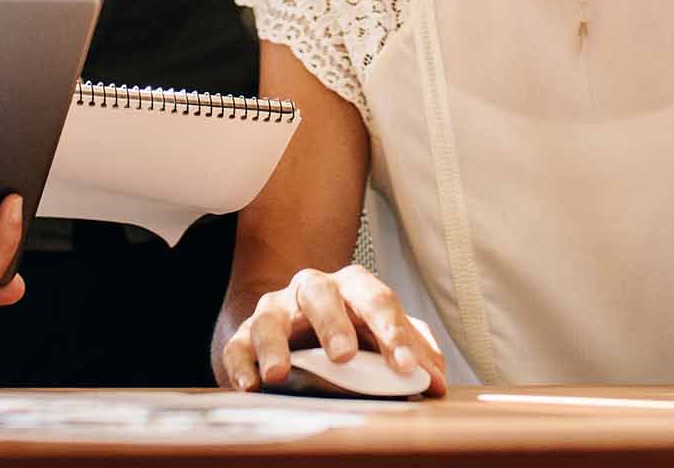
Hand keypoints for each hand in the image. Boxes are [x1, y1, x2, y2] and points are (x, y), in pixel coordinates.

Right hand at [217, 265, 445, 395]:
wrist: (296, 331)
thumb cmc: (352, 333)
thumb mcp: (384, 339)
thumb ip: (413, 354)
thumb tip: (436, 381)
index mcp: (353, 287)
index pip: (376, 300)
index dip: (393, 333)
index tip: (406, 368)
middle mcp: (311, 290)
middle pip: (320, 294)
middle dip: (332, 324)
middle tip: (343, 356)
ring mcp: (275, 311)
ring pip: (270, 317)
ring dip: (274, 345)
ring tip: (279, 375)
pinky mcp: (243, 336)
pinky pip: (237, 346)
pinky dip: (241, 366)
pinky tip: (250, 387)